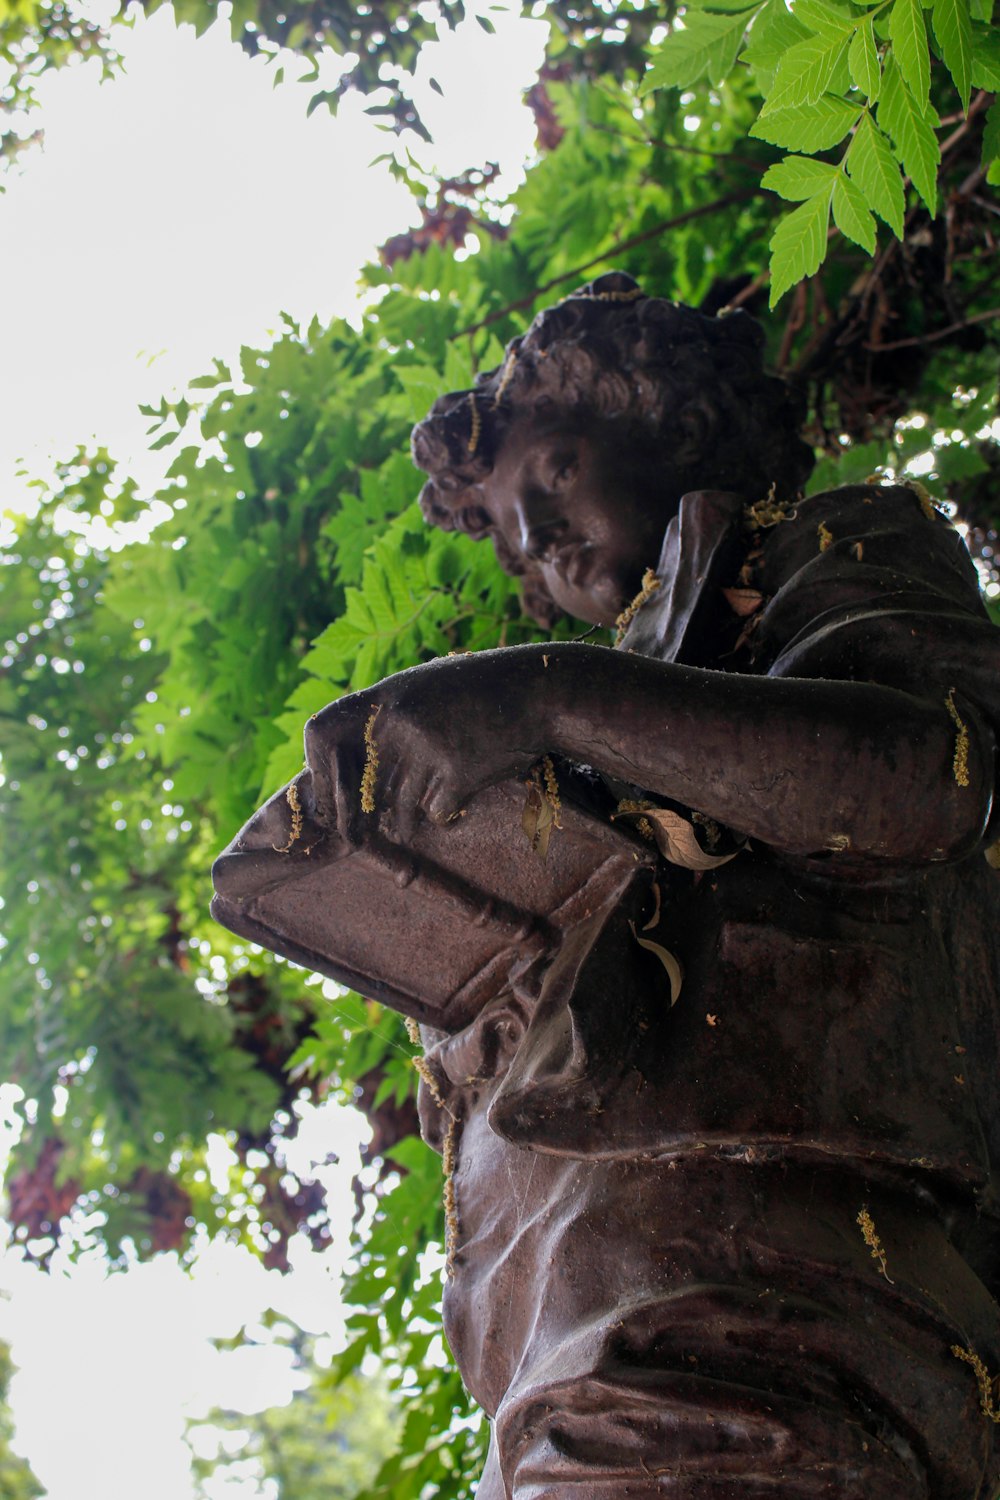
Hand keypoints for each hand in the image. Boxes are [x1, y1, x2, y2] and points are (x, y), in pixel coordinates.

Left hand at [304, 650, 543, 843]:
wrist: (538, 692)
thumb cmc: (480, 692)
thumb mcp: (424, 687)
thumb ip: (386, 716)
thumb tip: (344, 768)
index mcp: (386, 696)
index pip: (319, 732)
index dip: (317, 771)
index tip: (328, 798)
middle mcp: (397, 721)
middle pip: (359, 788)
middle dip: (364, 815)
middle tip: (370, 830)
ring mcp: (427, 747)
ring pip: (399, 808)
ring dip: (417, 810)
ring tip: (444, 783)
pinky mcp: (457, 773)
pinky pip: (436, 814)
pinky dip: (450, 810)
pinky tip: (468, 784)